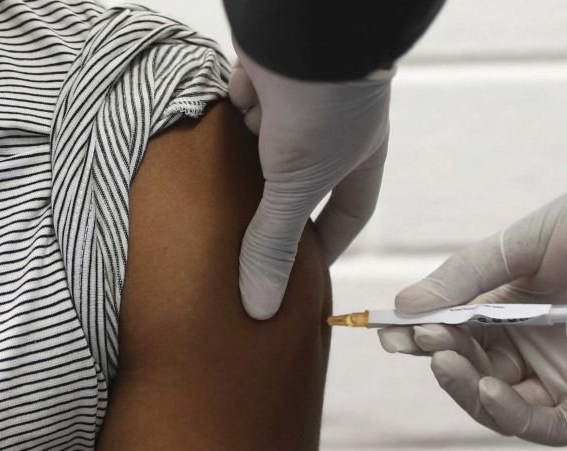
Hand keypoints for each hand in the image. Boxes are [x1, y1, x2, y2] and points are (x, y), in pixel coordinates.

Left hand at [229, 43, 391, 318]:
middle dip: (277, 211)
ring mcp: (298, 103)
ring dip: (247, 167)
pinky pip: (241, 109)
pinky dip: (228, 124)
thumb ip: (275, 243)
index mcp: (359, 159)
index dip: (330, 243)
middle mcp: (332, 133)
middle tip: (248, 246)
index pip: (349, 213)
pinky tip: (207, 145)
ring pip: (267, 147)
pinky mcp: (263, 76)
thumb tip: (259, 308)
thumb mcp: (297, 185)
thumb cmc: (325, 109)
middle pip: (302, 183)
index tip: (304, 273)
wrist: (303, 27)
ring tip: (216, 206)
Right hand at [379, 144, 566, 444]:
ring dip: (468, 388)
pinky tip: (486, 387)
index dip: (424, 335)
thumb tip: (403, 309)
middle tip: (424, 337)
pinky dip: (511, 413)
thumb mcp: (523, 244)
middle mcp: (538, 347)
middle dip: (444, 357)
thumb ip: (467, 277)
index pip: (459, 334)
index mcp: (517, 307)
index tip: (390, 329)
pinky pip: (547, 424)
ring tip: (444, 357)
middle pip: (476, 371)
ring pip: (504, 404)